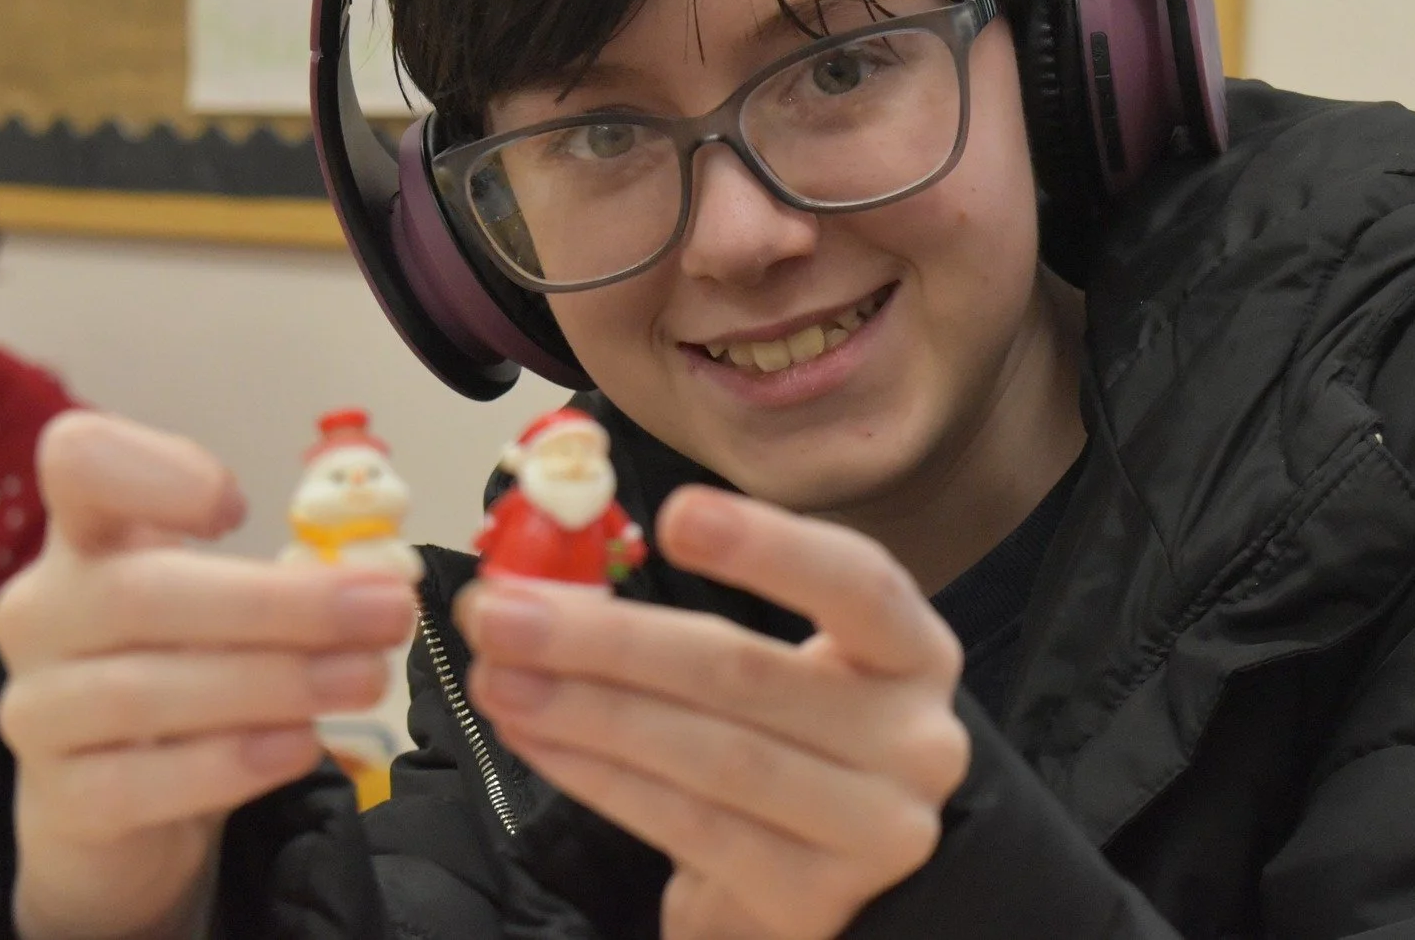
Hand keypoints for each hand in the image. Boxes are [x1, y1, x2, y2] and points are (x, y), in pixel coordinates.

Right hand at [0, 412, 417, 939]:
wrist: (117, 801)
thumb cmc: (186, 669)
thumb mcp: (228, 606)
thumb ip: (287, 579)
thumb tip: (382, 586)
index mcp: (89, 538)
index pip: (79, 462)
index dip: (154, 473)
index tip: (237, 511)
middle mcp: (43, 613)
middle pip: (138, 595)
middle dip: (280, 605)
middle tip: (387, 612)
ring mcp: (37, 708)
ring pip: (140, 693)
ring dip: (273, 683)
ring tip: (366, 679)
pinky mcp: (58, 799)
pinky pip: (133, 783)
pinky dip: (225, 764)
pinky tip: (298, 747)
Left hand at [457, 485, 969, 939]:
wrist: (827, 872)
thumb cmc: (792, 739)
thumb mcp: (783, 665)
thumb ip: (700, 617)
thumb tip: (550, 574)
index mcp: (912, 650)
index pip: (855, 582)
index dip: (768, 547)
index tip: (675, 515)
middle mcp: (914, 738)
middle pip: (747, 673)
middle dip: (609, 638)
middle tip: (503, 612)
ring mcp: (872, 829)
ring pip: (710, 754)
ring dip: (586, 711)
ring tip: (500, 677)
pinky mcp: (812, 899)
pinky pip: (688, 827)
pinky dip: (598, 779)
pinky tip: (537, 741)